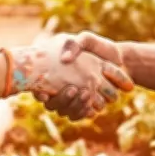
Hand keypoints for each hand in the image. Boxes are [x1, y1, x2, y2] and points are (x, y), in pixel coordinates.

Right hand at [2, 34, 133, 118]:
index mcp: (54, 73)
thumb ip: (74, 45)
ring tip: (87, 94)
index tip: (45, 95)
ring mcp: (70, 98)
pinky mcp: (82, 105)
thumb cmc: (98, 47)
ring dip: (75, 106)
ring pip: (65, 111)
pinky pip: (77, 115)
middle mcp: (59, 87)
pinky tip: (91, 108)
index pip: (38, 86)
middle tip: (74, 89)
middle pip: (52, 103)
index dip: (37, 92)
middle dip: (62, 99)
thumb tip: (65, 59)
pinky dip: (84, 112)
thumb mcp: (86, 40)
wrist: (116, 60)